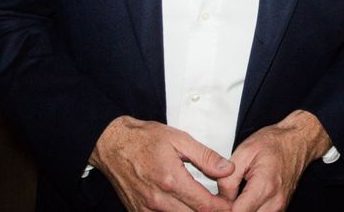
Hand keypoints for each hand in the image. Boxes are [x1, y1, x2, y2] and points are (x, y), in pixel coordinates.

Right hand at [90, 116, 233, 211]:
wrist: (112, 144)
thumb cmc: (144, 139)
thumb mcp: (179, 139)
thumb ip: (205, 157)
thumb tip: (227, 169)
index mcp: (171, 180)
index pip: (205, 206)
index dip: (222, 208)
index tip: (231, 205)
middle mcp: (158, 200)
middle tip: (221, 206)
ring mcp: (146, 209)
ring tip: (202, 205)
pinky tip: (183, 206)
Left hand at [216, 110, 328, 211]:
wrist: (297, 141)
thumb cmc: (273, 143)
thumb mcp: (244, 151)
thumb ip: (229, 178)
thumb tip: (221, 198)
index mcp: (265, 187)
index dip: (223, 207)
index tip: (217, 198)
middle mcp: (275, 202)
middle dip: (231, 210)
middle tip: (224, 197)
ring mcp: (280, 208)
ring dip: (241, 210)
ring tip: (234, 198)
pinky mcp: (280, 209)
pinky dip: (250, 210)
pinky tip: (244, 199)